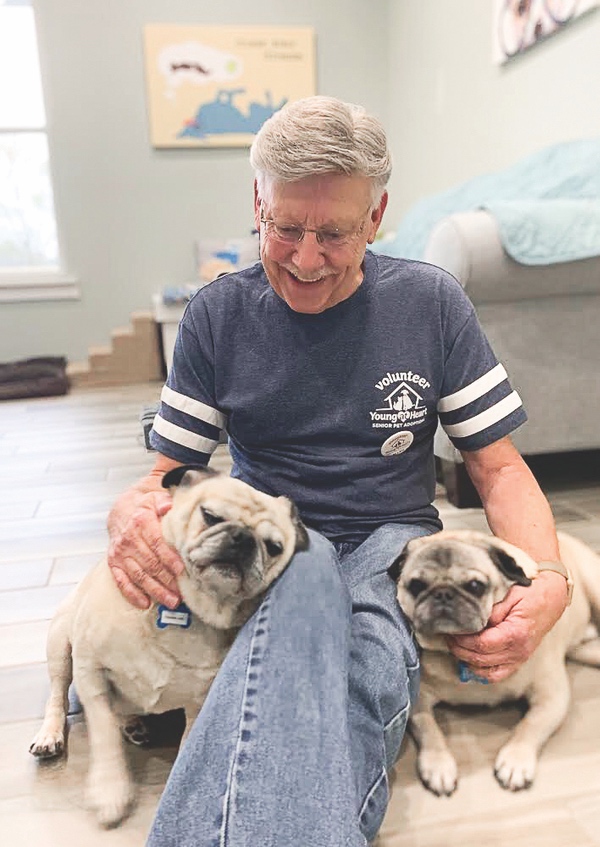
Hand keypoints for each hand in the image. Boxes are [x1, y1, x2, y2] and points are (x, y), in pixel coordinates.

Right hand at [108, 490, 183, 609]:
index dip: (169, 558)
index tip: (182, 570)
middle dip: (166, 580)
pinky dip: (132, 594)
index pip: (157, 543)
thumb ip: (164, 501)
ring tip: (170, 601)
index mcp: (141, 522)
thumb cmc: (144, 507)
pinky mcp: (114, 563)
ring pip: (138, 575)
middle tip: (181, 593)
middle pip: (149, 563)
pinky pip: (121, 581)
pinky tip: (145, 603)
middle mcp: (128, 539)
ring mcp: (120, 553)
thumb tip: (168, 506)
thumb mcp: (155, 498)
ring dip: (155, 590)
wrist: (121, 510)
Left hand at [446, 571, 568, 682]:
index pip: (482, 644)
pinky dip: (480, 670)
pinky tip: (468, 659)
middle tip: (448, 636)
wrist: (552, 596)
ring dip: (467, 661)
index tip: (450, 630)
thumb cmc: (530, 591)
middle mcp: (519, 651)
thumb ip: (490, 610)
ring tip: (455, 646)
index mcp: (516, 634)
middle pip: (481, 659)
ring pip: (487, 671)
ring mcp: (520, 658)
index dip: (462, 640)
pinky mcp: (519, 660)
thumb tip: (472, 622)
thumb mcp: (509, 593)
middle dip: (460, 649)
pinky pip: (496, 674)